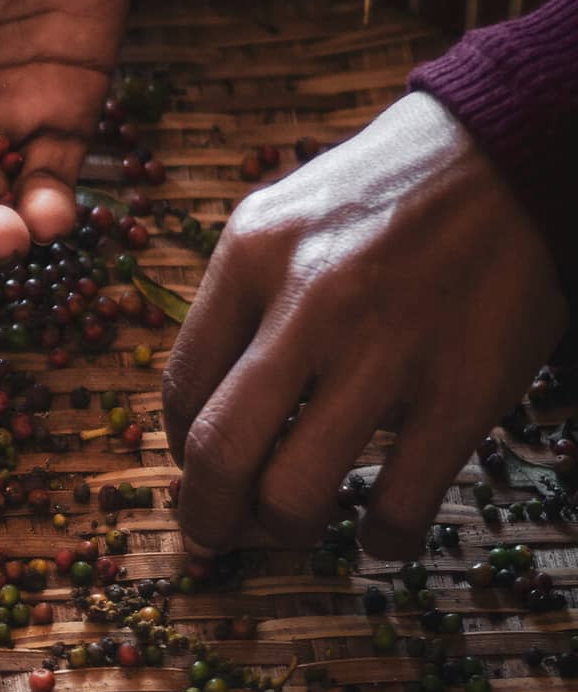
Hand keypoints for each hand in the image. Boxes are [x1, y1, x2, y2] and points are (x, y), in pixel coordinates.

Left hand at [163, 92, 567, 558]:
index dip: (181, 450)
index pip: (182, 388)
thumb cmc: (385, 193)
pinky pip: (402, 501)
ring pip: (296, 491)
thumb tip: (201, 412)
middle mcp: (308, 304)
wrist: (510, 151)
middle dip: (207, 516)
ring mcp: (388, 349)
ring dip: (284, 530)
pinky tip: (381, 533)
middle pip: (220, 453)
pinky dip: (383, 540)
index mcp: (250, 256)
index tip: (198, 470)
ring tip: (294, 525)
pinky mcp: (465, 387)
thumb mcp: (280, 217)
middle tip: (215, 537)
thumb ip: (235, 302)